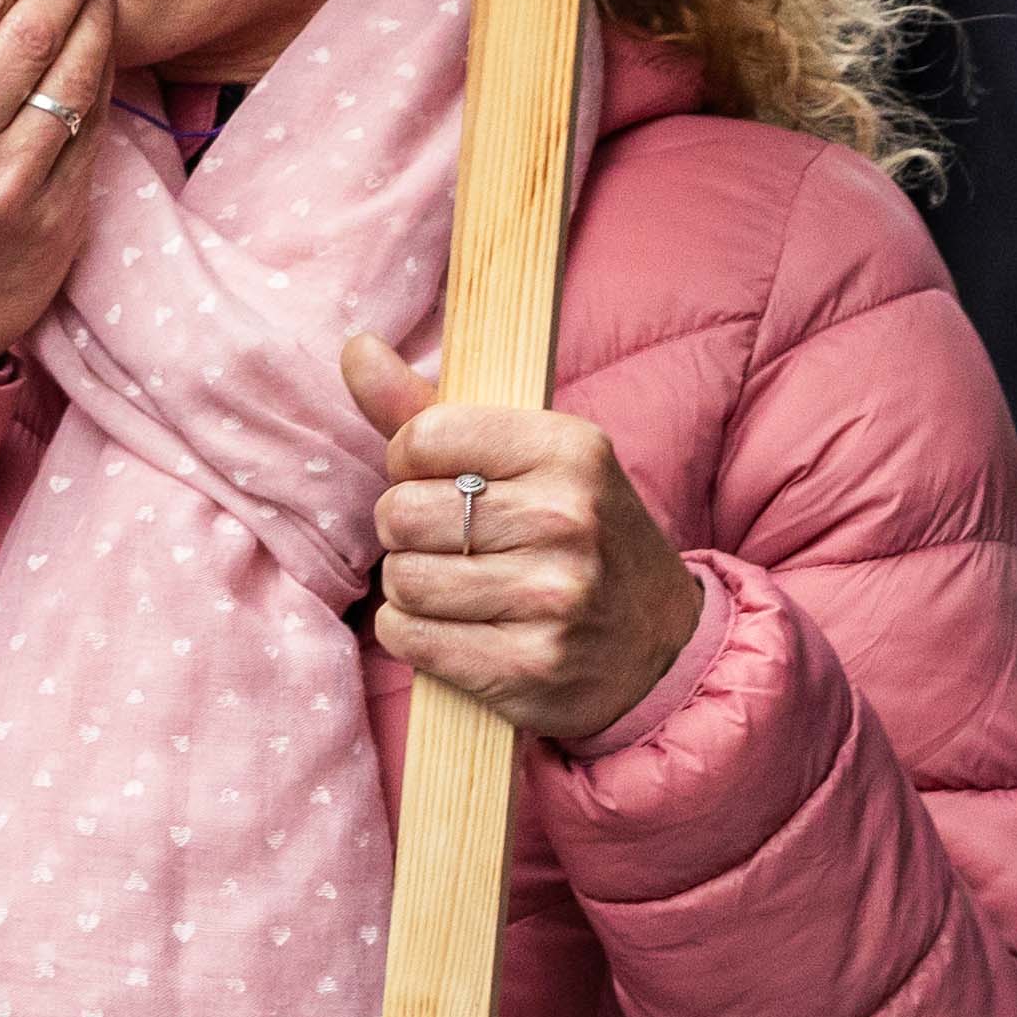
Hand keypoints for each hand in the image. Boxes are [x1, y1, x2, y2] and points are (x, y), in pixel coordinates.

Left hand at [341, 339, 704, 752]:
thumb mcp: (528, 457)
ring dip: (410, 586)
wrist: (661, 642)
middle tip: (446, 541)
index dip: (409, 463)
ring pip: (401, 580)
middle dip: (405, 530)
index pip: (422, 438)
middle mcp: (565, 520)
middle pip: (400, 513)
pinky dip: (413, 633)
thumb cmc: (575, 534)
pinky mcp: (532, 667)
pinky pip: (410, 638)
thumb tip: (354, 349)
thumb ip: (430, 409)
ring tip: (455, 585)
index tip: (440, 480)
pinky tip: (454, 627)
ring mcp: (552, 599)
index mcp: (567, 450)